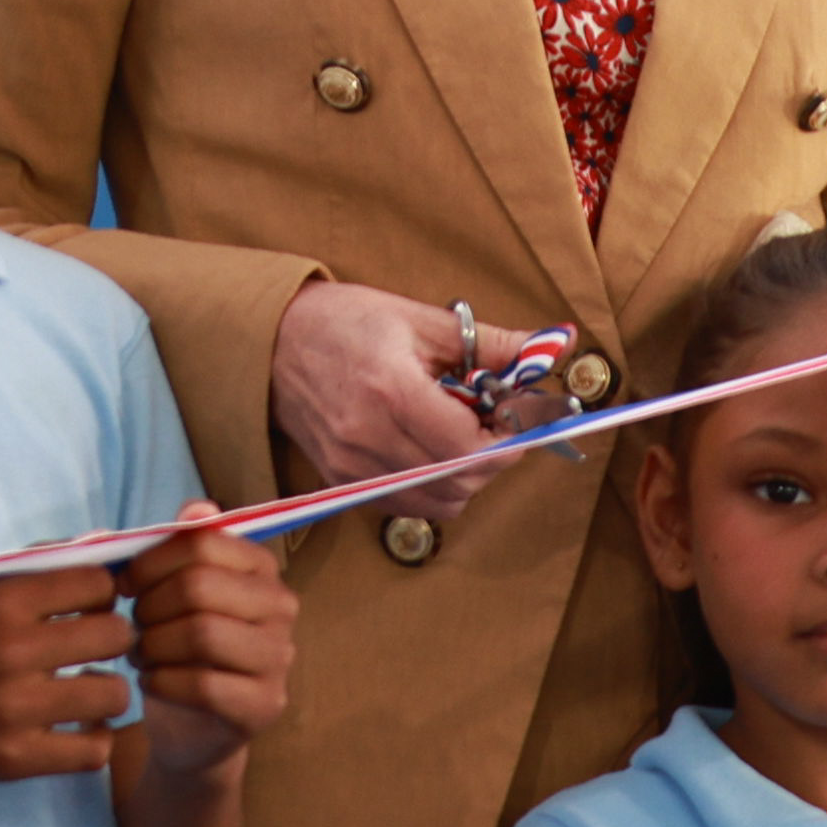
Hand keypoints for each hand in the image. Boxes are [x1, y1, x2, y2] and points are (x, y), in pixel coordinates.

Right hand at [0, 569, 139, 790]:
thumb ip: (29, 570)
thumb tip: (103, 548)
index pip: (98, 582)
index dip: (100, 592)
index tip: (86, 605)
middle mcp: (10, 651)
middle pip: (116, 634)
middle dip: (109, 637)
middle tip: (88, 647)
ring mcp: (13, 710)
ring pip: (114, 695)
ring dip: (104, 690)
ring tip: (81, 689)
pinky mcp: (12, 760)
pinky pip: (93, 753)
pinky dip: (91, 741)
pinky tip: (71, 729)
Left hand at [120, 511, 293, 773]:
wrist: (192, 729)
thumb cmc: (177, 650)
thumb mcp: (170, 594)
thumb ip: (176, 547)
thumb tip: (194, 506)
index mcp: (260, 568)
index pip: (203, 542)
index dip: (151, 559)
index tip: (125, 582)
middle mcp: (280, 607)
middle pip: (198, 586)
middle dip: (150, 605)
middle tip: (133, 625)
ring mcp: (279, 658)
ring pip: (200, 633)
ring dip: (153, 645)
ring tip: (141, 654)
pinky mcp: (264, 705)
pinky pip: (202, 685)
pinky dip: (161, 681)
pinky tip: (151, 682)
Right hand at [268, 279, 525, 495]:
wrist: (273, 341)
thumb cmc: (345, 322)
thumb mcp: (421, 320)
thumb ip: (492, 343)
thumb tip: (553, 345)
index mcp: (391, 390)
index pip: (469, 448)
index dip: (508, 442)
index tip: (517, 420)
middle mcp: (368, 436)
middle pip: (459, 481)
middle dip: (493, 459)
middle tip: (496, 426)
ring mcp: (351, 466)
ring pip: (438, 503)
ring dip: (466, 478)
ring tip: (461, 437)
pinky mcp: (341, 481)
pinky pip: (407, 506)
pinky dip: (433, 489)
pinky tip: (431, 452)